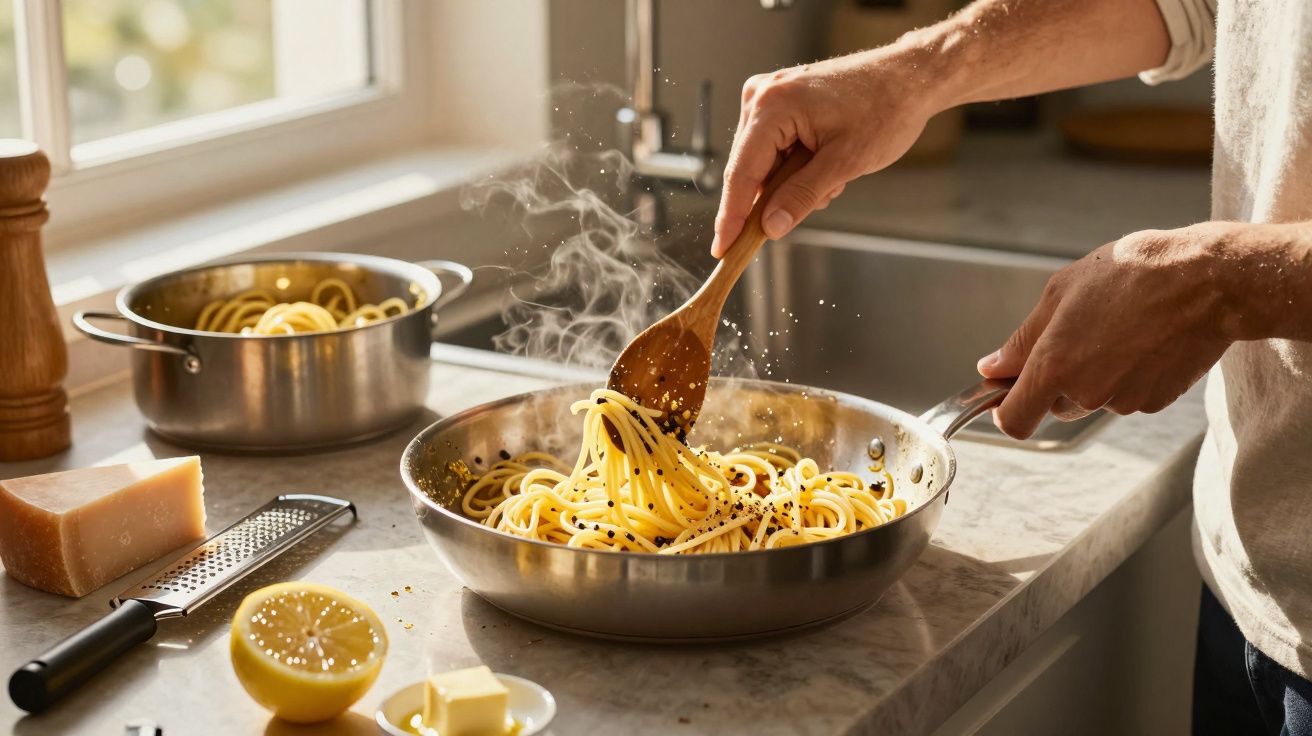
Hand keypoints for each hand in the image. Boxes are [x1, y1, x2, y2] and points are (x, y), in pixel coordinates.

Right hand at [711, 46, 945, 257]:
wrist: (909, 78)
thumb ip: (802, 197)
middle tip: (820, 198)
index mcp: (772, 106)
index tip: (723, 250)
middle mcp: (761, 96)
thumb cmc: (885, 109)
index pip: (741, 173)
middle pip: (749, 168)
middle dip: (776, 196)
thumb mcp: (844, 163)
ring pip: (763, 162)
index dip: (732, 217)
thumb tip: (770, 227)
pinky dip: (795, 166)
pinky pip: (774, 148)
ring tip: (833, 175)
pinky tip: (825, 162)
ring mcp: (769, 96)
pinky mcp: (780, 101)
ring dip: (791, 181)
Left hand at [977, 224, 1244, 438]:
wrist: (1207, 282)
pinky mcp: (1154, 402)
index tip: (1005, 393)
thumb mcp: (1060, 293)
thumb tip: (991, 368)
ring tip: (1115, 329)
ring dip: (1092, 376)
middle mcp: (1086, 393)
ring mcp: (1123, 402)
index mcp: (1054, 366)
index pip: (1014, 421)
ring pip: (1090, 400)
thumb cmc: (1131, 275)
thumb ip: (1022, 340)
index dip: (1005, 410)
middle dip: (1055, 380)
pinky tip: (1141, 341)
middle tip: (1076, 334)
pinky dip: (1126, 376)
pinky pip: (1125, 397)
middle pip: (1053, 406)